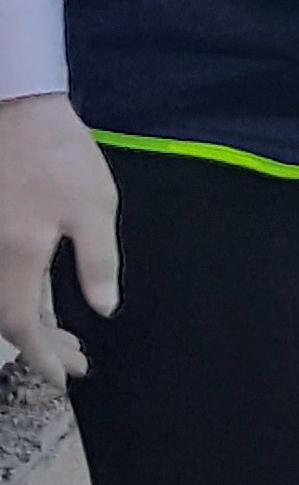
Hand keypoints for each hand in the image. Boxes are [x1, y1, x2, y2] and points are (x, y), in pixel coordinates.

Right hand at [0, 92, 120, 392]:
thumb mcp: (93, 205)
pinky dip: (23, 294)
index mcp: (17, 256)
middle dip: (43, 345)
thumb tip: (103, 309)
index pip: (23, 326)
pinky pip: (3, 275)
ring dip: (33, 321)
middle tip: (77, 362)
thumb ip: (98, 261)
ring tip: (68, 337)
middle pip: (10, 317)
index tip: (67, 378)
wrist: (13, 105)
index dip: (44, 357)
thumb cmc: (57, 152)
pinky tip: (44, 297)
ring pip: (5, 297)